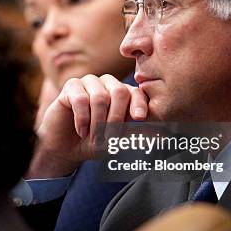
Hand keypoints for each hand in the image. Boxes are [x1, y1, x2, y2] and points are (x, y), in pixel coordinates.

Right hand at [26, 74, 147, 177]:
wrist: (66, 148)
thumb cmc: (94, 142)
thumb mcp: (118, 141)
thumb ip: (138, 135)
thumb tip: (164, 136)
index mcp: (122, 94)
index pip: (135, 93)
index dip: (139, 104)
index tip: (140, 118)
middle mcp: (107, 84)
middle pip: (119, 91)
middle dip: (116, 118)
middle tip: (110, 138)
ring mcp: (88, 83)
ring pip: (100, 97)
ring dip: (98, 123)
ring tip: (94, 138)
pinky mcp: (70, 87)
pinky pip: (81, 99)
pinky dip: (83, 119)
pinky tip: (81, 131)